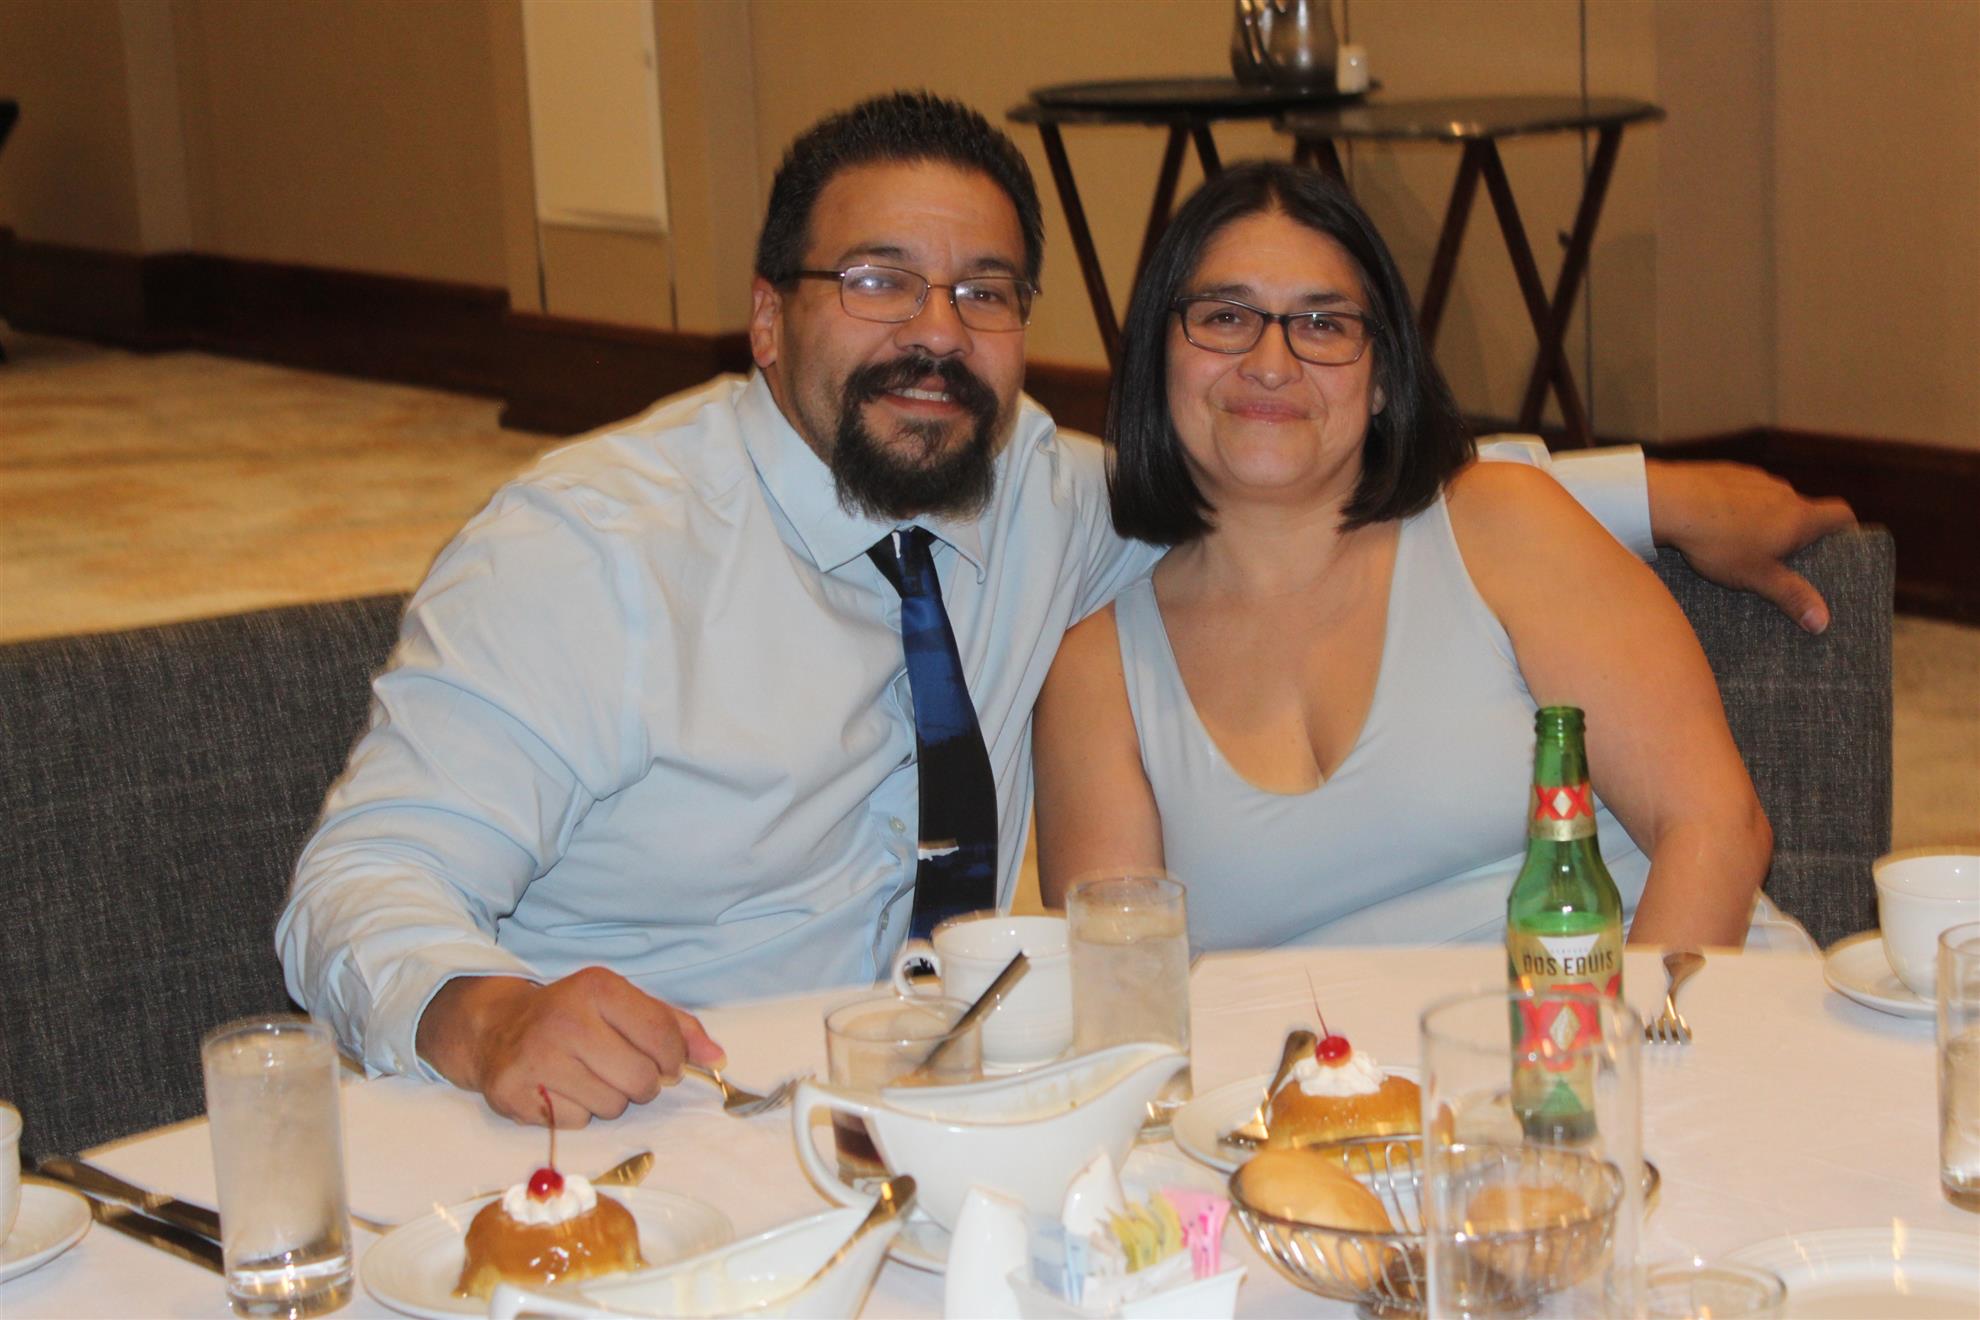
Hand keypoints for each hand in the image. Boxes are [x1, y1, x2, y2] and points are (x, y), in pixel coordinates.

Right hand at [415, 968, 724, 1126]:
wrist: (496, 1027)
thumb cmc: (573, 1015)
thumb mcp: (622, 1004)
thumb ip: (674, 1026)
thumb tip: (716, 1057)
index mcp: (598, 988)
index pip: (663, 1035)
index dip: (674, 1058)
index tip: (667, 1063)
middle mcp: (565, 1020)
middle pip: (641, 1079)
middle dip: (642, 1083)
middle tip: (621, 1070)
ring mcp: (537, 1058)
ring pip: (611, 1106)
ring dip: (610, 1100)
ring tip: (588, 1077)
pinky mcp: (515, 1093)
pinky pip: (576, 1123)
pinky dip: (577, 1113)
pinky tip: (561, 1089)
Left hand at [1644, 460, 1856, 632]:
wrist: (1671, 502)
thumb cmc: (1718, 542)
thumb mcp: (1757, 576)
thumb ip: (1790, 596)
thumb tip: (1823, 621)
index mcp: (1798, 516)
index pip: (1840, 514)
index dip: (1845, 528)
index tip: (1840, 543)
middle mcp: (1782, 491)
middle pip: (1803, 509)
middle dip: (1797, 531)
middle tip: (1783, 556)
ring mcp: (1753, 479)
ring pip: (1770, 499)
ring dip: (1765, 517)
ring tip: (1743, 542)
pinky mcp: (1725, 473)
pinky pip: (1740, 491)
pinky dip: (1737, 505)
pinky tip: (1716, 522)